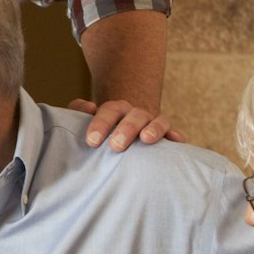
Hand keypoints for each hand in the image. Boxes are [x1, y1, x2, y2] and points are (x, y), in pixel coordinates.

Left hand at [69, 98, 185, 149]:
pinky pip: (174, 134)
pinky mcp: (168, 137)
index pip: (110, 111)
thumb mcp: (84, 122)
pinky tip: (175, 141)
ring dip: (154, 128)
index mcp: (116, 110)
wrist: (121, 135)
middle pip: (134, 115)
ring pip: (158, 121)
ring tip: (146, 139)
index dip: (101, 123)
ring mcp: (153, 124)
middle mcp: (136, 115)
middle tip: (116, 146)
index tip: (92, 141)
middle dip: (126, 128)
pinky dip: (176, 136)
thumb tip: (88, 107)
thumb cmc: (100, 134)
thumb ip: (77, 111)